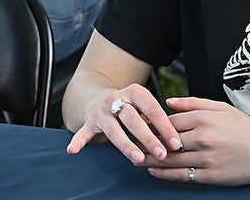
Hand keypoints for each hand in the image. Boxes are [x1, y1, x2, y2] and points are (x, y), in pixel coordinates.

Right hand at [66, 83, 181, 163]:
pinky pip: (82, 132)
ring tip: (137, 158)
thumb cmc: (129, 107)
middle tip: (161, 153)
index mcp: (135, 92)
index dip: (165, 126)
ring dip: (126, 144)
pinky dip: (78, 141)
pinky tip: (73, 150)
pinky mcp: (89, 122)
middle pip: (134, 119)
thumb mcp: (142, 106)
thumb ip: (155, 119)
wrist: (97, 97)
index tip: (175, 143)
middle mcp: (117, 98)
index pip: (153, 108)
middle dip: (149, 138)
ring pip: (114, 129)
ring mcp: (102, 111)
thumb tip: (176, 139)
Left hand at [145, 96, 249, 185]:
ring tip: (135, 158)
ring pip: (170, 159)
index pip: (169, 121)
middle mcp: (203, 137)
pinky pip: (181, 175)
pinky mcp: (210, 175)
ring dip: (149, 159)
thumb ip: (194, 103)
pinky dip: (164, 173)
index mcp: (205, 118)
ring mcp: (206, 158)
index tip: (137, 125)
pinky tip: (153, 171)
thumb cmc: (245, 129)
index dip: (151, 124)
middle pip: (165, 140)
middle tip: (128, 142)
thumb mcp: (222, 108)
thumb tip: (169, 102)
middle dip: (145, 141)